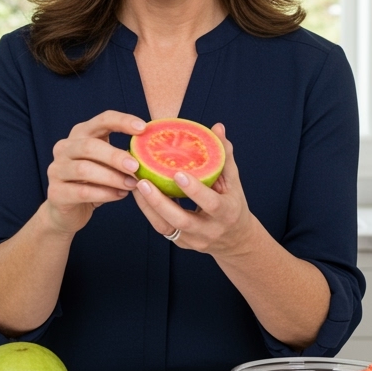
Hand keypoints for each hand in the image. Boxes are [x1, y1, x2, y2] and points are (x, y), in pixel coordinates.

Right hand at [43, 110, 146, 235]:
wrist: (68, 211)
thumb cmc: (93, 182)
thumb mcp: (107, 165)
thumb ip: (123, 156)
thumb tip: (153, 153)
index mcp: (80, 134)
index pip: (101, 120)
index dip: (122, 121)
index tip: (143, 128)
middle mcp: (64, 148)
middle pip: (89, 145)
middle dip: (116, 156)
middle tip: (136, 167)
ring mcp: (56, 169)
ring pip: (84, 169)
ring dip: (112, 177)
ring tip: (131, 185)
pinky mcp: (55, 192)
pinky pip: (82, 191)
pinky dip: (104, 194)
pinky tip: (119, 196)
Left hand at [132, 122, 259, 255]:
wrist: (235, 240)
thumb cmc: (233, 204)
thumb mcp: (233, 182)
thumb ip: (223, 156)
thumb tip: (217, 127)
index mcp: (227, 213)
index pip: (211, 203)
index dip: (195, 190)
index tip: (178, 173)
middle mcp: (209, 230)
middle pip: (181, 220)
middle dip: (160, 202)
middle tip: (143, 181)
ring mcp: (193, 240)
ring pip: (165, 226)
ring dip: (148, 206)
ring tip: (136, 184)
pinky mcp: (180, 242)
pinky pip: (161, 227)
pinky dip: (148, 211)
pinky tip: (139, 193)